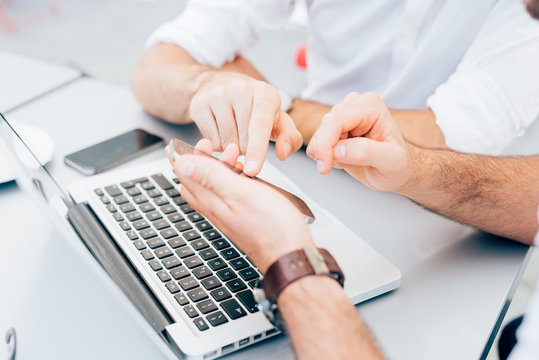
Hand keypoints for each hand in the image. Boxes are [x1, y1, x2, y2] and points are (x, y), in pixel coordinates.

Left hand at [166, 139, 312, 273]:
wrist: (290, 255)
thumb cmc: (271, 227)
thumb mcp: (239, 193)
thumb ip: (210, 177)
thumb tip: (181, 164)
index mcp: (210, 201)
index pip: (185, 175)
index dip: (184, 155)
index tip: (192, 142)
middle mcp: (215, 209)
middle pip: (196, 181)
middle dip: (202, 159)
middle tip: (216, 147)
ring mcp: (228, 214)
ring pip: (213, 187)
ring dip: (220, 168)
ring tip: (236, 157)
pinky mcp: (242, 217)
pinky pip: (228, 195)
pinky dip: (233, 180)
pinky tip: (246, 176)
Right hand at [189, 71, 302, 175]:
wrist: (221, 85)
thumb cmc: (255, 107)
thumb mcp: (278, 120)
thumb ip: (290, 138)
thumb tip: (283, 153)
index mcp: (264, 93)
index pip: (259, 125)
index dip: (257, 150)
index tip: (252, 170)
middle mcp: (240, 89)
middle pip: (242, 141)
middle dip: (246, 149)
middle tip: (247, 138)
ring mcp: (217, 95)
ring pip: (225, 143)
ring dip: (231, 148)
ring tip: (235, 133)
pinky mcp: (199, 104)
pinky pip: (209, 141)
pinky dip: (217, 144)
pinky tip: (221, 131)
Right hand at [306, 92, 410, 191]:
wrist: (395, 171)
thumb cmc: (398, 165)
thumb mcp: (392, 162)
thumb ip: (366, 153)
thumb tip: (338, 149)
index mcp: (371, 106)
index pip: (337, 120)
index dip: (325, 143)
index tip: (324, 165)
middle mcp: (356, 105)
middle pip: (325, 126)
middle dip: (325, 150)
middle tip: (335, 167)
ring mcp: (344, 114)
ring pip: (319, 134)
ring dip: (327, 153)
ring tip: (351, 160)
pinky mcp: (335, 126)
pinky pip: (318, 140)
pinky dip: (326, 154)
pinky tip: (344, 158)